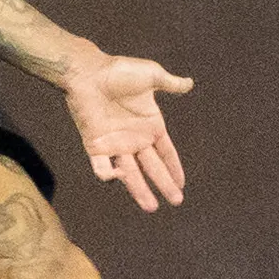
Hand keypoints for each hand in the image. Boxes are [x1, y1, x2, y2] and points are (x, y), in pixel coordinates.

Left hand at [63, 51, 194, 213]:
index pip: (166, 152)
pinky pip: (101, 167)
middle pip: (152, 168)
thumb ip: (170, 83)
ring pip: (130, 174)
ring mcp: (115, 144)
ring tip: (151, 207)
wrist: (88, 72)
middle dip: (164, 185)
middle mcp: (135, 139)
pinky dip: (107, 175)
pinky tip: (118, 176)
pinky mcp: (95, 146)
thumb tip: (190, 83)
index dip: (174, 167)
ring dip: (140, 191)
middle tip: (176, 201)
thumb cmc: (119, 71)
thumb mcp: (151, 75)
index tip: (182, 184)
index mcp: (150, 125)